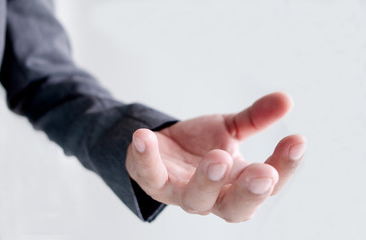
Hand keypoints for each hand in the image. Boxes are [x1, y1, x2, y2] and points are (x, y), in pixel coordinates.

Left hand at [126, 92, 305, 221]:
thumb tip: (285, 99)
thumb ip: (255, 118)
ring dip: (207, 181)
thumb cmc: (200, 145)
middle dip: (249, 192)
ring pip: (196, 199)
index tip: (297, 141)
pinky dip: (147, 157)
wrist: (163, 147)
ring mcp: (182, 192)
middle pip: (235, 208)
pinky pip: (150, 174)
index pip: (269, 184)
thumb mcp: (229, 129)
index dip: (285, 167)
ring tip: (217, 157)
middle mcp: (214, 196)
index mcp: (238, 184)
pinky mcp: (154, 181)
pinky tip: (145, 137)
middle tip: (262, 172)